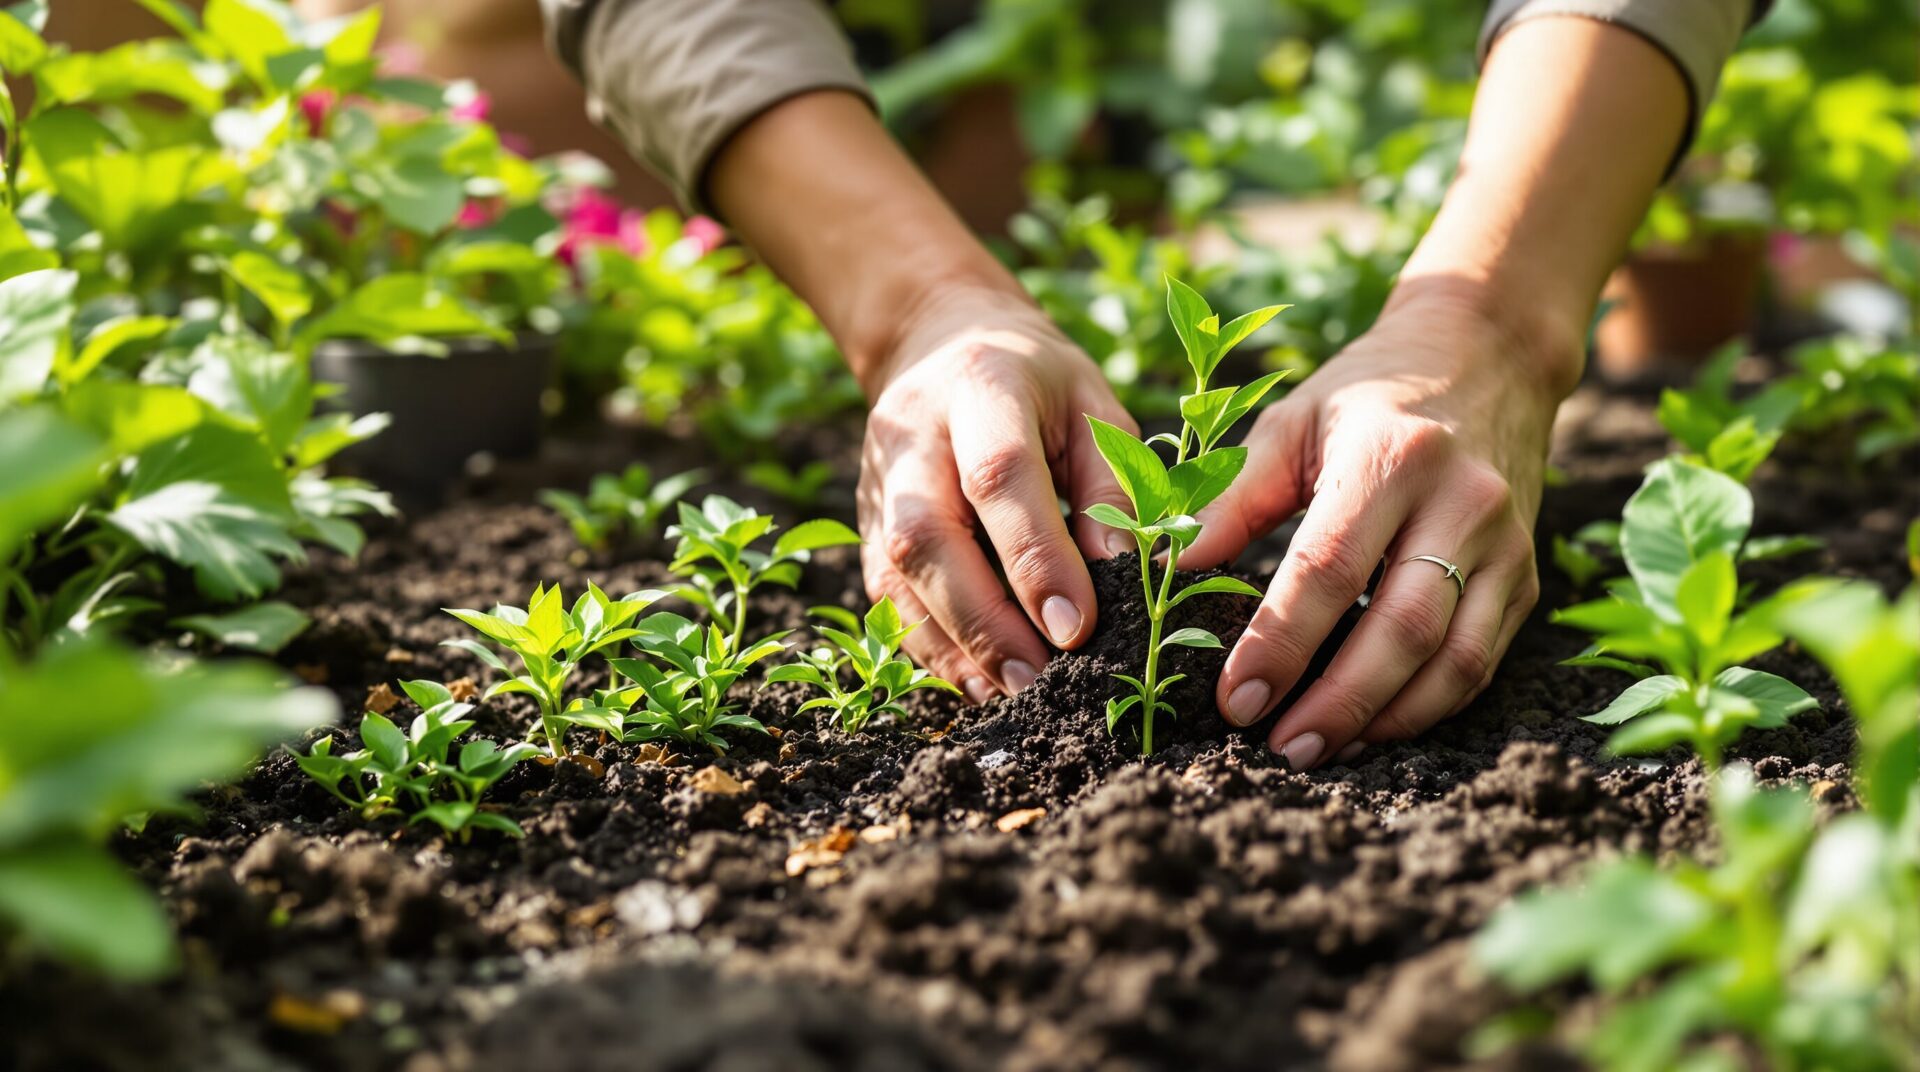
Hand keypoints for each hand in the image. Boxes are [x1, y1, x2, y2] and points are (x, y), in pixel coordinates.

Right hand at [856, 283, 1135, 702]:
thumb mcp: (1092, 403)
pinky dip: (931, 646)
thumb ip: (1110, 483)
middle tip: (1041, 678)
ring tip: (1015, 694)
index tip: (1077, 627)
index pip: (999, 477)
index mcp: (979, 386)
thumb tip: (1128, 577)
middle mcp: (911, 435)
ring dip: (955, 644)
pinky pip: (887, 596)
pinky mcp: (865, 522)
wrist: (938, 341)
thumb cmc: (1036, 380)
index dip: (1034, 557)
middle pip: (927, 535)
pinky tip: (978, 682)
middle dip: (985, 618)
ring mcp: (877, 481)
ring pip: (896, 575)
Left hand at [1181, 285, 1578, 768]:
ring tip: (1323, 750)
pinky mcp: (1527, 573)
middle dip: (1338, 701)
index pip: (1328, 569)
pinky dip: (1429, 705)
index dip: (1280, 642)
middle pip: (1402, 628)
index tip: (1236, 698)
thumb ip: (1232, 496)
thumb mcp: (1293, 422)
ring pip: (1454, 659)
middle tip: (1281, 749)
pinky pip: (1482, 659)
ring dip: (1387, 718)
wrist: (1488, 354)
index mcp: (1392, 456)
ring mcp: (1506, 543)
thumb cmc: (1368, 393)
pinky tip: (1375, 727)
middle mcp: (1462, 501)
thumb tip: (1168, 568)